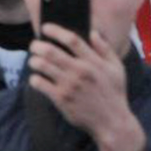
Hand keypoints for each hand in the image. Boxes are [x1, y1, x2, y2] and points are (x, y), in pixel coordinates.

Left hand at [29, 26, 145, 150]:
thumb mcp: (117, 69)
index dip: (55, 30)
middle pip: (50, 50)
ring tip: (34, 62)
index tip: (45, 27)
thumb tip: (93, 32)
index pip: (72, 40)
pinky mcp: (61, 99)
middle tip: (35, 46)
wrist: (112, 123)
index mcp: (94, 63)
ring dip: (33, 61)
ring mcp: (69, 86)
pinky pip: (39, 83)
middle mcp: (80, 72)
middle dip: (37, 45)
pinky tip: (38, 79)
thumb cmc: (114, 94)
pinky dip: (34, 79)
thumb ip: (105, 49)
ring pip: (41, 65)